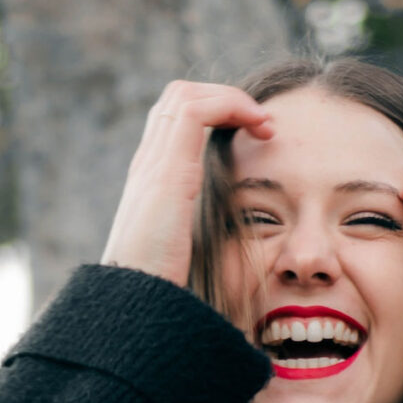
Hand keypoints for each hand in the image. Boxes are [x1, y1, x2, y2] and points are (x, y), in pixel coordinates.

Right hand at [101, 81, 273, 286]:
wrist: (136, 307)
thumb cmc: (165, 294)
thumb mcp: (187, 263)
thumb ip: (201, 248)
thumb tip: (233, 270)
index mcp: (152, 184)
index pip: (175, 124)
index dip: (215, 116)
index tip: (254, 139)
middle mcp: (147, 167)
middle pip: (177, 100)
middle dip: (223, 100)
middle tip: (262, 126)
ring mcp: (153, 165)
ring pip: (185, 96)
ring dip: (232, 100)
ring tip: (265, 125)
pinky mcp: (166, 171)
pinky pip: (195, 110)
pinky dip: (231, 106)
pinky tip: (259, 128)